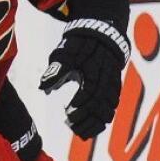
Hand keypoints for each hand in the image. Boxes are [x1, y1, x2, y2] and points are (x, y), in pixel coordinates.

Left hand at [40, 18, 130, 137]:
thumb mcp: (65, 52)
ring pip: (110, 107)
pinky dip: (105, 115)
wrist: (102, 29)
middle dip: (88, 120)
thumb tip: (43, 87)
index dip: (80, 108)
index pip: (90, 95)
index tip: (68, 117)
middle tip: (74, 129)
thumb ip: (56, 70)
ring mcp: (113, 81)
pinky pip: (114, 103)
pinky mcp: (116, 83)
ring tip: (84, 131)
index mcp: (94, 71)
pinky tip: (96, 122)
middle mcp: (107, 78)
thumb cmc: (81, 42)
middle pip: (101, 106)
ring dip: (97, 121)